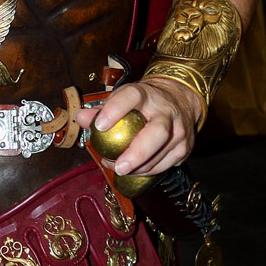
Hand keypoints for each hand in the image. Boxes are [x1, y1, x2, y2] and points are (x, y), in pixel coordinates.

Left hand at [76, 79, 202, 178]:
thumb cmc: (144, 102)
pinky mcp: (185, 148)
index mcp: (146, 94)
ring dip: (137, 167)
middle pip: (157, 133)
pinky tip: (133, 171)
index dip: (114, 110)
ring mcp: (179, 130)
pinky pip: (164, 165)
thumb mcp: (122, 98)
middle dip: (137, 153)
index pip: (131, 97)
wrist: (180, 99)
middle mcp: (166, 111)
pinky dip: (146, 171)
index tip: (99, 126)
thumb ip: (100, 110)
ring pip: (160, 154)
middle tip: (119, 166)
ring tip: (118, 169)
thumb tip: (80, 117)